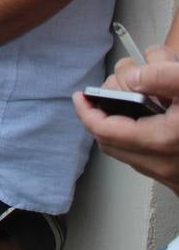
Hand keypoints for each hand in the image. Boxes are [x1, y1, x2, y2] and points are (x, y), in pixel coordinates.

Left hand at [73, 45, 178, 192]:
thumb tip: (132, 76)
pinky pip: (151, 161)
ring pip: (131, 154)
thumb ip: (161, 73)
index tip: (79, 95)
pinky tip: (160, 116)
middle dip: (106, 115)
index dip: (87, 111)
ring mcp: (176, 177)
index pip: (105, 130)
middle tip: (115, 91)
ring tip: (142, 99)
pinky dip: (144, 138)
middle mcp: (167, 165)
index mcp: (164, 140)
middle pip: (112, 143)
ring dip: (126, 127)